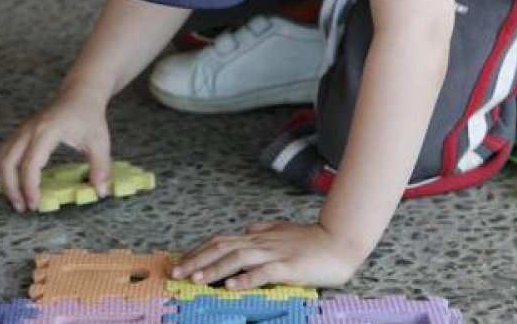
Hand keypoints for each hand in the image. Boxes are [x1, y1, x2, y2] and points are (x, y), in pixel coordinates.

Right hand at [0, 87, 110, 212]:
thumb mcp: (100, 141)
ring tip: (16, 200)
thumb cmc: (89, 115)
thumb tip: (100, 192)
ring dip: (4, 181)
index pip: (30, 164)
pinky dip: (3, 170)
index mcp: (48, 131)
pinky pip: (4, 153)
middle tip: (22, 207)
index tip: (35, 204)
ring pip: (1, 158)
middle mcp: (30, 130)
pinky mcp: (21, 132)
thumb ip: (101, 167)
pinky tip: (12, 184)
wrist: (79, 93)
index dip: (30, 187)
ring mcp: (22, 130)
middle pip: (8, 163)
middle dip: (11, 189)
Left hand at [171, 222, 362, 288]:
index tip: (180, 261)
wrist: (340, 242)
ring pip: (238, 257)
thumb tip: (245, 230)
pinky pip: (264, 271)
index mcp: (258, 236)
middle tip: (176, 272)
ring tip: (196, 279)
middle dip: (197, 259)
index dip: (198, 250)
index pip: (221, 240)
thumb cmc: (312, 240)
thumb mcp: (282, 232)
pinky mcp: (289, 266)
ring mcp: (275, 253)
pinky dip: (246, 278)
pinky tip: (231, 286)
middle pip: (222, 247)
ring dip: (215, 268)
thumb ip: (263, 231)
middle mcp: (261, 242)